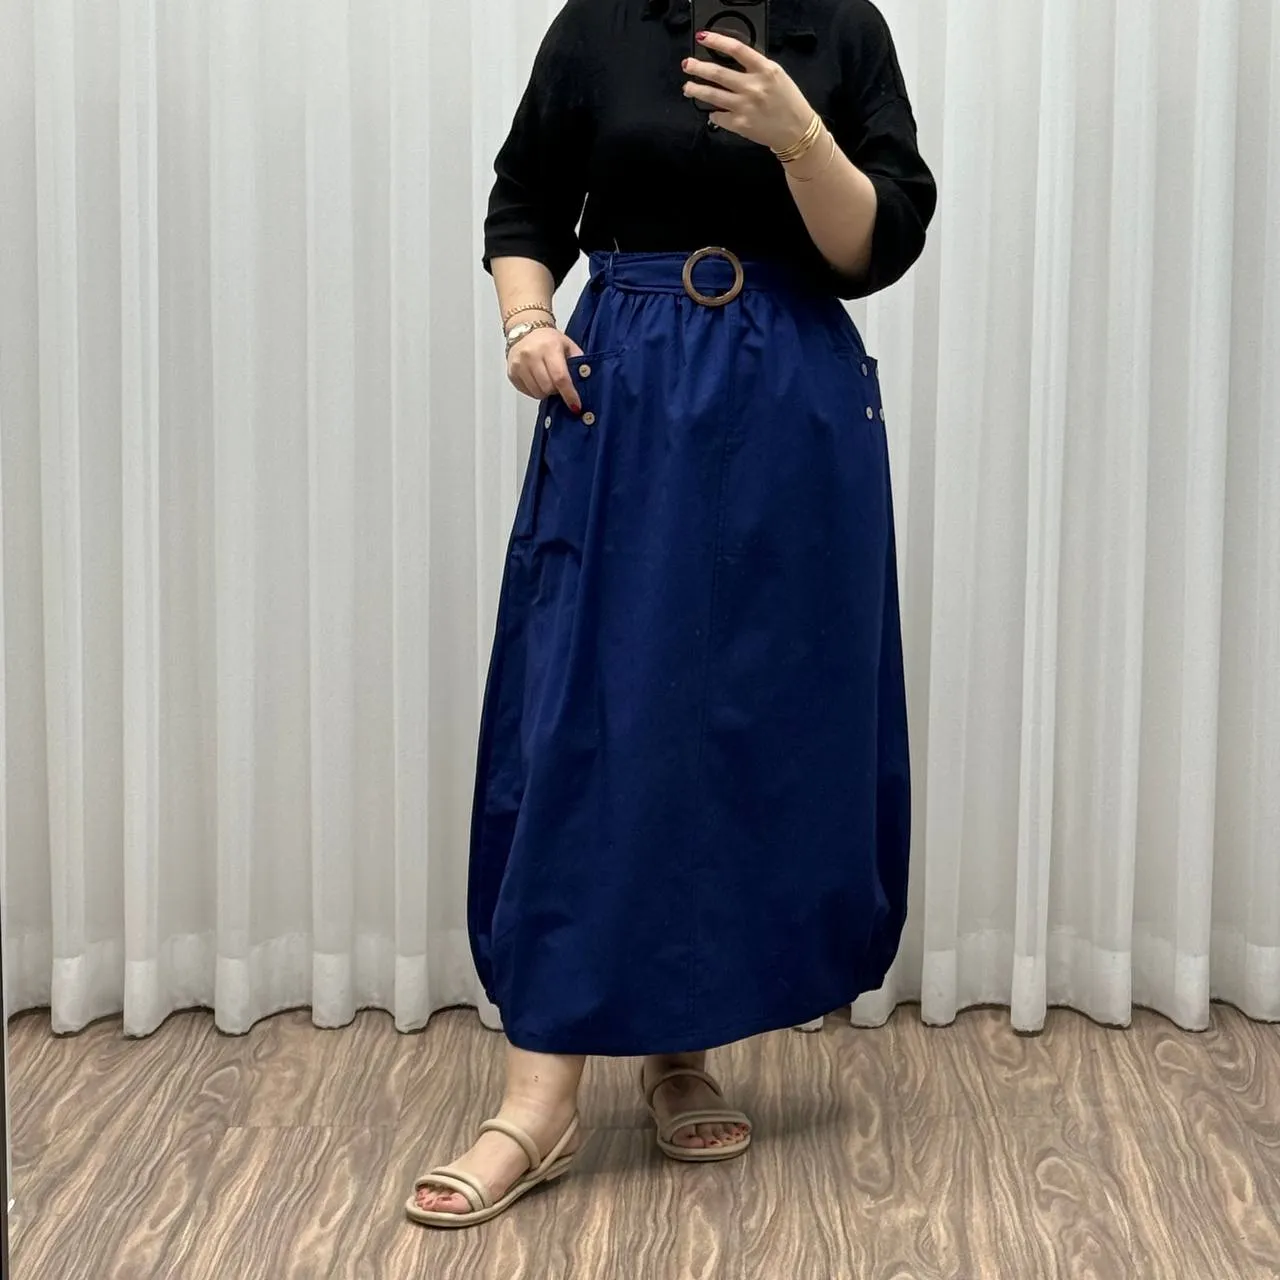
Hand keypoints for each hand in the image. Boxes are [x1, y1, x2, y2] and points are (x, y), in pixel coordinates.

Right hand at [506, 328, 584, 411]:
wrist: (525, 329)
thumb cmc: (549, 340)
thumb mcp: (568, 345)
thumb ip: (578, 362)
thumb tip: (585, 382)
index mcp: (549, 348)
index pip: (560, 377)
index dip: (569, 394)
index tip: (576, 406)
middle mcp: (531, 356)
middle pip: (548, 388)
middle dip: (557, 391)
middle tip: (559, 384)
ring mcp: (519, 365)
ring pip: (537, 393)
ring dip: (546, 392)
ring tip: (547, 380)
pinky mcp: (511, 373)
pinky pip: (527, 392)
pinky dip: (535, 390)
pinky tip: (537, 380)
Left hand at [682, 31, 813, 151]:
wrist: (797, 130)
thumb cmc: (788, 102)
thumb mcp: (776, 75)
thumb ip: (755, 66)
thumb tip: (730, 60)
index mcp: (765, 69)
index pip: (736, 49)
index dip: (717, 41)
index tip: (703, 38)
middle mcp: (753, 86)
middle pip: (717, 72)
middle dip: (698, 68)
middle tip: (687, 65)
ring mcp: (745, 106)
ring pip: (712, 95)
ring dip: (696, 90)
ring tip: (688, 87)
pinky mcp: (740, 124)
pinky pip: (718, 116)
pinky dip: (713, 113)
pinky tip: (712, 111)